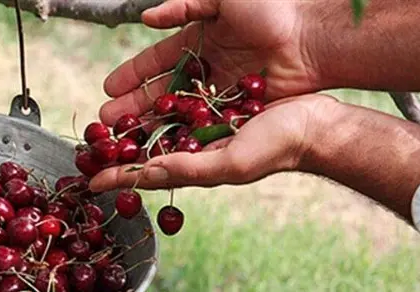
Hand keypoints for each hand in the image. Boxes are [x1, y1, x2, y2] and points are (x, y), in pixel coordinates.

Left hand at [89, 94, 339, 191]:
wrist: (314, 124)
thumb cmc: (278, 149)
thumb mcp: (230, 163)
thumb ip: (187, 168)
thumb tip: (146, 174)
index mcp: (195, 170)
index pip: (147, 177)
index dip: (118, 179)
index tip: (89, 181)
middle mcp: (195, 152)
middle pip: (147, 153)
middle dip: (117, 151)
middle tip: (89, 144)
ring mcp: (204, 130)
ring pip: (159, 127)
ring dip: (133, 124)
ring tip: (107, 118)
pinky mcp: (215, 108)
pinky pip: (181, 104)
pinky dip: (160, 101)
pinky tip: (146, 94)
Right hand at [99, 0, 321, 124]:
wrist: (313, 38)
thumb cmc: (272, 9)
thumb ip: (185, 4)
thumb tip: (148, 19)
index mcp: (196, 42)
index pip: (154, 62)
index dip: (130, 76)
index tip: (107, 89)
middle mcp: (203, 71)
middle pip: (159, 93)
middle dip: (131, 108)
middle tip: (106, 124)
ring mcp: (218, 94)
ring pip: (176, 114)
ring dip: (151, 127)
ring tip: (126, 142)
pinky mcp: (234, 111)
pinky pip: (202, 126)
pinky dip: (183, 137)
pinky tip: (162, 149)